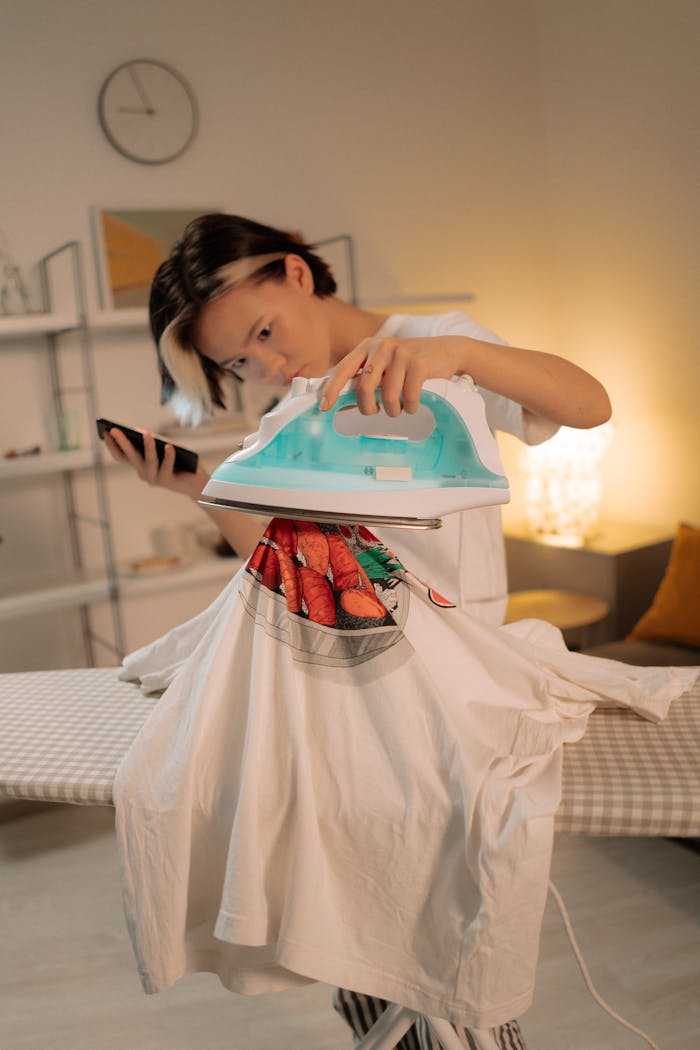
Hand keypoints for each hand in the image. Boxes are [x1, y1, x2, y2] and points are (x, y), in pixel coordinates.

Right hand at [103, 428, 206, 499]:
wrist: (196, 483)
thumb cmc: (179, 462)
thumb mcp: (164, 447)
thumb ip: (153, 440)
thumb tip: (138, 430)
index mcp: (140, 465)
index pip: (121, 456)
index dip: (112, 445)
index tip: (105, 431)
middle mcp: (144, 473)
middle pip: (130, 457)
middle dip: (122, 443)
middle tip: (115, 430)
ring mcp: (155, 479)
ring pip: (149, 462)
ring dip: (148, 447)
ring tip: (148, 434)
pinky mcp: (168, 482)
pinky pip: (166, 467)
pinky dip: (168, 456)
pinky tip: (169, 447)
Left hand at [321, 336, 464, 415]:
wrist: (447, 350)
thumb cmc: (411, 362)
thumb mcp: (386, 362)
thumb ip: (368, 375)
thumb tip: (345, 399)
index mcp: (368, 347)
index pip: (343, 369)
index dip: (332, 389)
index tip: (325, 406)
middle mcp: (381, 347)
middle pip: (364, 387)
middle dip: (367, 408)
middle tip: (374, 412)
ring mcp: (401, 353)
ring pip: (388, 396)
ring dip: (393, 410)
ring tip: (399, 409)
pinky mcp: (419, 363)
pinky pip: (408, 397)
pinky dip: (410, 407)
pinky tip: (413, 405)